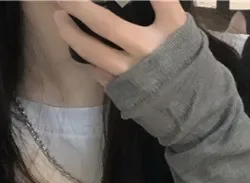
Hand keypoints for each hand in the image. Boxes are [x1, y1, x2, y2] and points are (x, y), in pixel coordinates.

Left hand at [53, 0, 187, 84]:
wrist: (190, 106)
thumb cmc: (184, 61)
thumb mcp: (179, 30)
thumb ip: (160, 8)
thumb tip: (138, 0)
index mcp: (171, 28)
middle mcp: (149, 49)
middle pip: (108, 25)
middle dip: (80, 7)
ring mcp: (133, 72)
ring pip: (95, 52)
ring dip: (72, 34)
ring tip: (59, 18)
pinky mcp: (123, 90)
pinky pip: (98, 71)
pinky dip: (86, 56)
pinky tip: (77, 44)